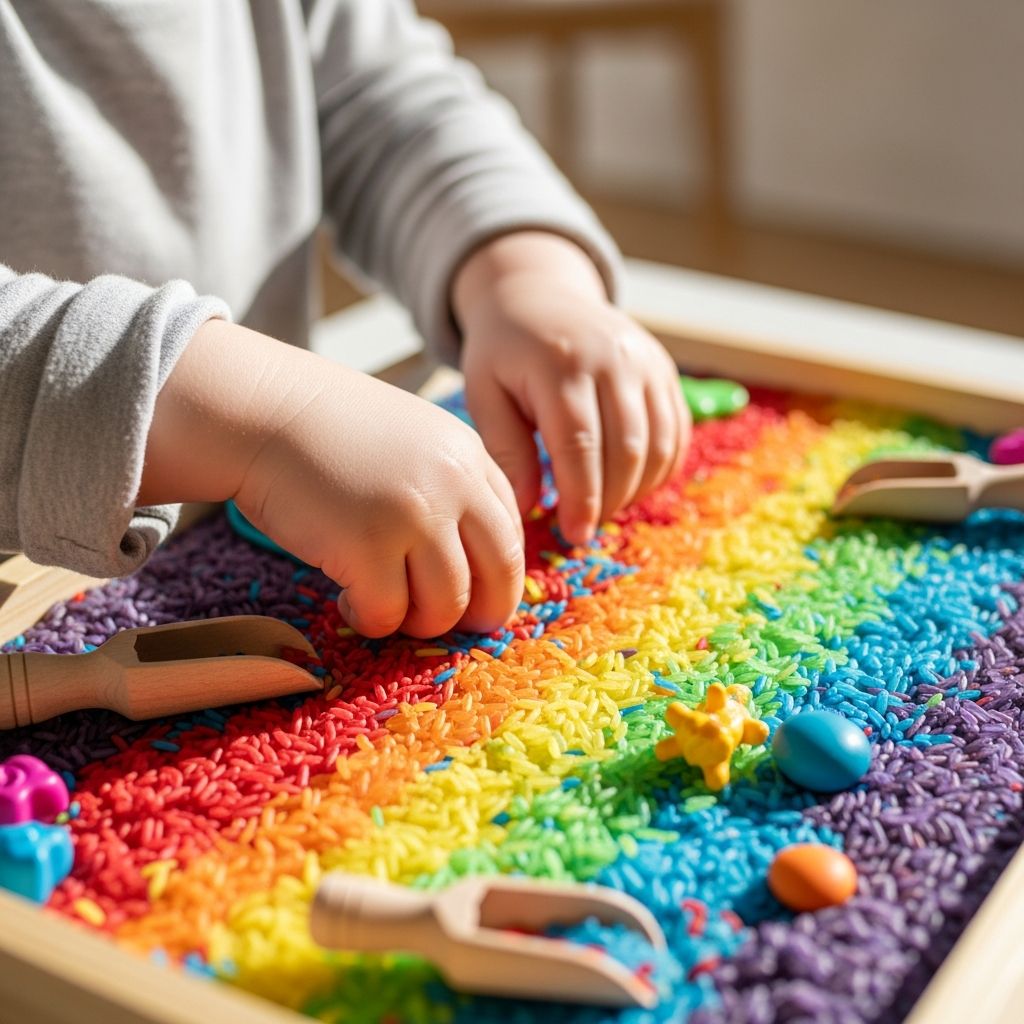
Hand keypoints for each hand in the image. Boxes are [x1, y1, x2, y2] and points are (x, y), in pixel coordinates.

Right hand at [141, 320, 524, 637]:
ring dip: (416, 620)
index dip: (496, 575)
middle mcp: (453, 484)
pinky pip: (388, 614)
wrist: (259, 411)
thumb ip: (446, 485)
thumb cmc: (325, 430)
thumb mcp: (409, 440)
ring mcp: (414, 516)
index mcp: (467, 455)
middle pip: (500, 572)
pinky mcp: (368, 547)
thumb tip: (466, 561)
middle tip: (450, 625)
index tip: (476, 596)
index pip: (510, 531)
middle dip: (481, 613)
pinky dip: (370, 619)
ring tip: (384, 605)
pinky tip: (346, 599)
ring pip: (446, 605)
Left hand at [453, 232, 689, 545]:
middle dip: (609, 501)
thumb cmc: (503, 352)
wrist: (538, 294)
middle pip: (626, 450)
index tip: (574, 534)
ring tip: (603, 506)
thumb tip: (527, 508)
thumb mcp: (484, 393)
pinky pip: (677, 431)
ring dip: (636, 489)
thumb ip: (505, 449)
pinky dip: (660, 468)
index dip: (582, 498)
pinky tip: (630, 483)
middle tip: (584, 527)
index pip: (580, 446)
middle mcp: (612, 358)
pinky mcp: (663, 368)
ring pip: (659, 445)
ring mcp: (646, 360)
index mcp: (560, 364)